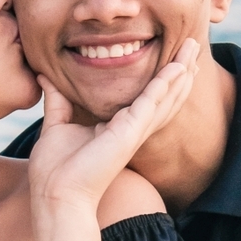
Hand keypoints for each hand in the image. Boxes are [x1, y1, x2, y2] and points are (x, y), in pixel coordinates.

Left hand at [28, 39, 199, 210]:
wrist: (55, 195)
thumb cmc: (55, 171)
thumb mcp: (56, 126)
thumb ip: (57, 100)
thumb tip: (46, 76)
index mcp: (118, 128)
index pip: (147, 99)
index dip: (162, 80)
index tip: (174, 59)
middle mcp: (132, 130)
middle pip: (164, 96)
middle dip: (180, 70)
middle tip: (193, 45)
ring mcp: (134, 132)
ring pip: (166, 97)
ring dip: (181, 71)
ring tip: (194, 48)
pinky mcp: (129, 133)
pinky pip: (152, 103)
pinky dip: (166, 84)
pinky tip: (179, 68)